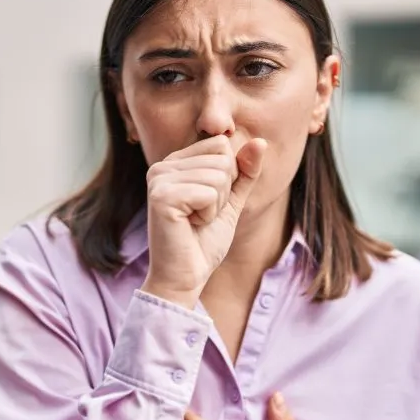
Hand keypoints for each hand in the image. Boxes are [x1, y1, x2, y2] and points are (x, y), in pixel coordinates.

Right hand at [141, 135, 266, 307]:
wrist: (185, 277)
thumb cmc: (204, 241)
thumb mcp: (231, 201)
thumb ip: (244, 172)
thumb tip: (260, 142)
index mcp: (175, 162)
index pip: (222, 145)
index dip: (228, 178)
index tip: (207, 203)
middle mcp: (162, 165)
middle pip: (223, 159)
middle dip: (223, 193)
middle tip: (201, 216)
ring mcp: (159, 179)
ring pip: (218, 176)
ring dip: (216, 206)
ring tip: (195, 221)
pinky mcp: (161, 196)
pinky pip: (209, 193)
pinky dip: (209, 214)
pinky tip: (190, 226)